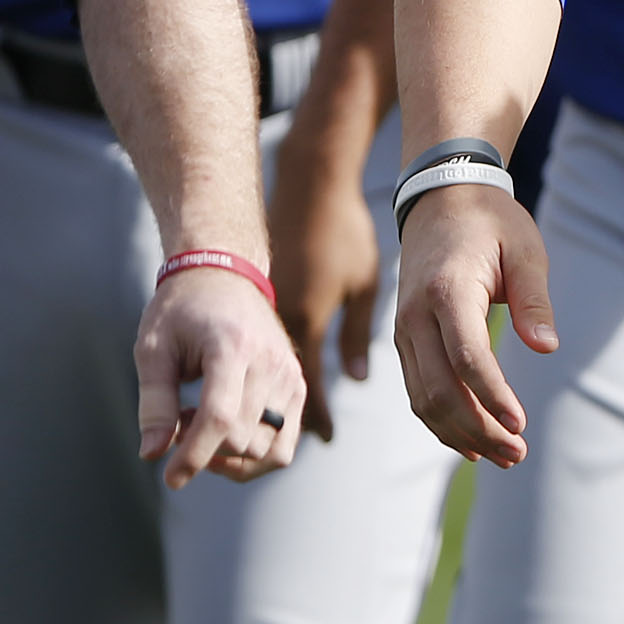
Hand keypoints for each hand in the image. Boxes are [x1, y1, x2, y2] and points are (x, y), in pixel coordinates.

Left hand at [133, 263, 307, 487]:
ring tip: (202, 424)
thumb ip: (153, 401)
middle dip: (202, 449)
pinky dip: (254, 457)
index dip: (193, 456)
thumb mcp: (153, 348)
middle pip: (240, 439)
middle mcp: (270, 361)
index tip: (169, 478)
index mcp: (232, 346)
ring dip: (229, 456)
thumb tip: (152, 454)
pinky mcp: (298, 385)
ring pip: (266, 451)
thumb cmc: (181, 311)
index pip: (219, 418)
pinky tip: (227, 434)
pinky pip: (284, 447)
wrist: (225, 275)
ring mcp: (290, 375)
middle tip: (178, 421)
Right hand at [272, 109, 381, 443]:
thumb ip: (356, 334)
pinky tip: (283, 367)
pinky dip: (271, 362)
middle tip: (308, 441)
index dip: (317, 417)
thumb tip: (355, 380)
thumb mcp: (362, 283)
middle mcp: (279, 319)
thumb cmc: (344, 229)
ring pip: (268, 363)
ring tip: (290, 414)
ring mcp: (265, 305)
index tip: (326, 441)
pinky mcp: (260, 289)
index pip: (309, 386)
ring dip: (278, 391)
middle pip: (282, 382)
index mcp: (307, 320)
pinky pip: (262, 340)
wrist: (307, 182)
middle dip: (292, 414)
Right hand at [390, 181, 557, 465]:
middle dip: (480, 429)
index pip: (467, 358)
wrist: (440, 199)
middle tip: (519, 453)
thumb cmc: (491, 223)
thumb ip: (534, 300)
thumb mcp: (525, 249)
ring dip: (462, 434)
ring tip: (504, 455)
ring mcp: (403, 331)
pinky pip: (417, 392)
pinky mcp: (403, 341)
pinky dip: (441, 423)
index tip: (521, 425)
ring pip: (424, 400)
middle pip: (441, 390)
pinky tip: (471, 443)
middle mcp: (415, 316)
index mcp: (447, 291)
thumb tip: (547, 349)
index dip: (493, 397)